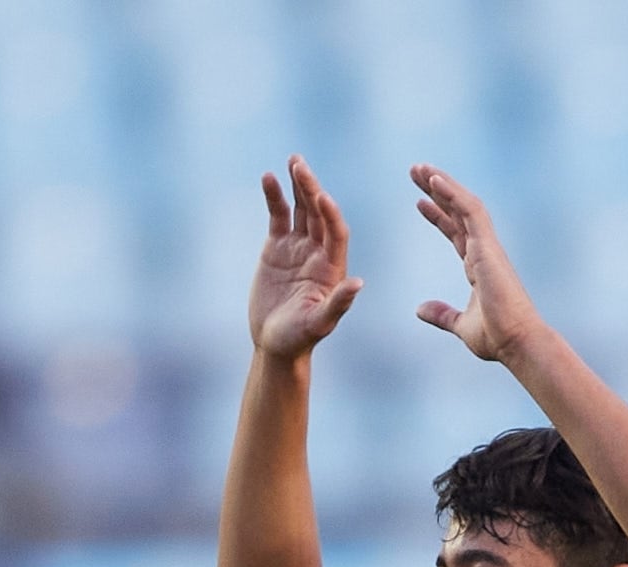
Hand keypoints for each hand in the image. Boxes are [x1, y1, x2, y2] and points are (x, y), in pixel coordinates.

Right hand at [249, 158, 364, 360]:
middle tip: (301, 166)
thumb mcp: (318, 324)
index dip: (330, 214)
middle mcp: (319, 252)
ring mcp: (299, 247)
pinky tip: (269, 178)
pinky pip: (278, 215)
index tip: (321, 196)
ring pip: (301, 209)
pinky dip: (274, 197)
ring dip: (298, 185)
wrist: (274, 343)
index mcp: (333, 267)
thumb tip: (358, 284)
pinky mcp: (277, 246)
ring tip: (294, 161)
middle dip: (311, 189)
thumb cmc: (299, 339)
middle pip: (318, 213)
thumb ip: (338, 304)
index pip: (335, 232)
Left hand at [411, 165, 543, 363]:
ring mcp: (488, 247)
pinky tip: (434, 180)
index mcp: (478, 266)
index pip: (456, 232)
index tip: (420, 202)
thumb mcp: (461, 325)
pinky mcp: (489, 246)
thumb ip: (442, 315)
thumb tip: (420, 309)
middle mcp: (484, 251)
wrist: (517, 342)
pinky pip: (470, 210)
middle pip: (457, 211)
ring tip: (420, 168)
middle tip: (415, 171)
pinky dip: (453, 193)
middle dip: (436, 191)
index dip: (439, 215)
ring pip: (464, 204)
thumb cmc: (497, 337)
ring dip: (442, 184)